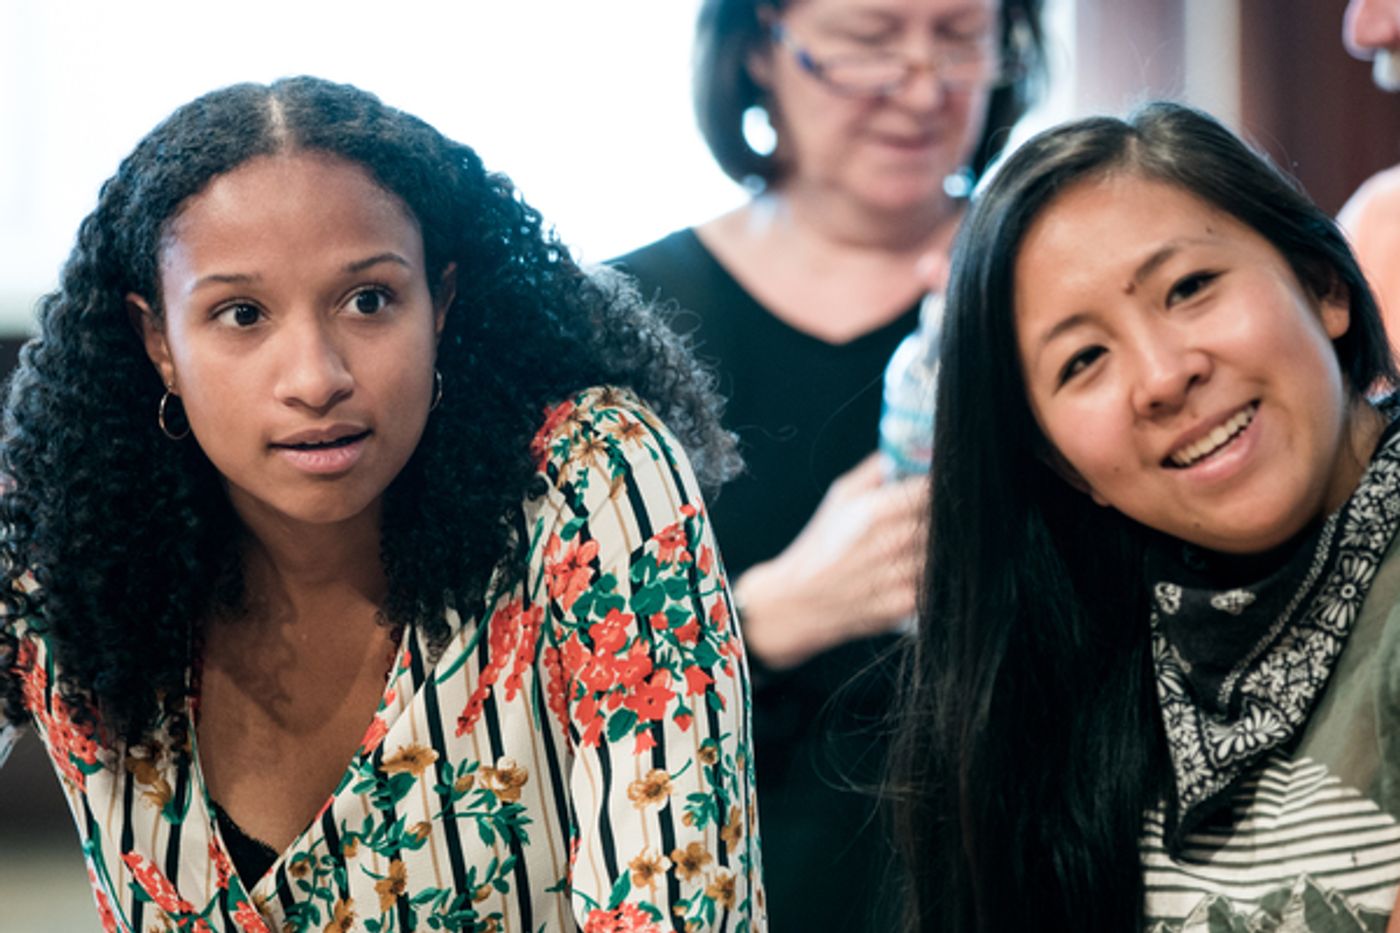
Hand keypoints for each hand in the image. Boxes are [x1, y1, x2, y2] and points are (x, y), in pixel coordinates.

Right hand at [733, 452, 928, 668]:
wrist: (799, 601)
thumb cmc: (820, 545)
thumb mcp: (840, 496)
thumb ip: (876, 470)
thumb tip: (909, 451)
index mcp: (876, 511)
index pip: (934, 489)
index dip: (945, 485)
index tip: (948, 484)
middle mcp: (892, 542)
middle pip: (946, 521)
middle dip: (947, 516)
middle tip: (943, 514)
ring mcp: (900, 575)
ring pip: (947, 552)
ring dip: (945, 546)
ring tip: (927, 543)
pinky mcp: (906, 604)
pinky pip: (939, 580)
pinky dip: (936, 573)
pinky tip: (918, 568)